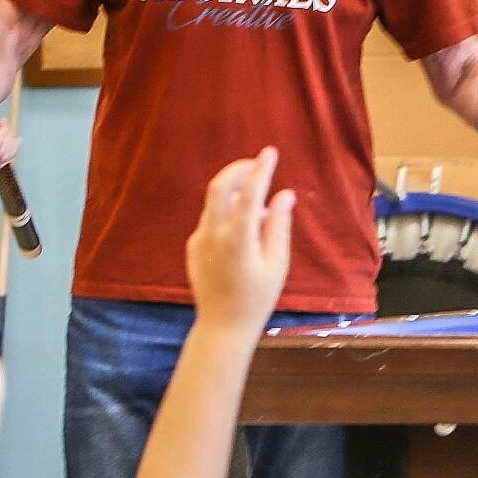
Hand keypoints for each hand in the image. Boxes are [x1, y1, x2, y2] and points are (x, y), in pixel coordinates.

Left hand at [186, 148, 294, 331]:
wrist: (223, 326)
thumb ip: (279, 225)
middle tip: (256, 164)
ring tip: (260, 208)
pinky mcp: (193, 246)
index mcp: (238, 239)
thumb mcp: (276, 263)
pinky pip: (210, 219)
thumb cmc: (257, 298)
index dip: (260, 169)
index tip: (270, 152)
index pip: (250, 193)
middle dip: (238, 170)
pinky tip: (244, 230)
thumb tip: (285, 194)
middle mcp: (214, 235)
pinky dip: (227, 213)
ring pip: (214, 202)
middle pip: (221, 186)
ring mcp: (199, 239)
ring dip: (235, 193)